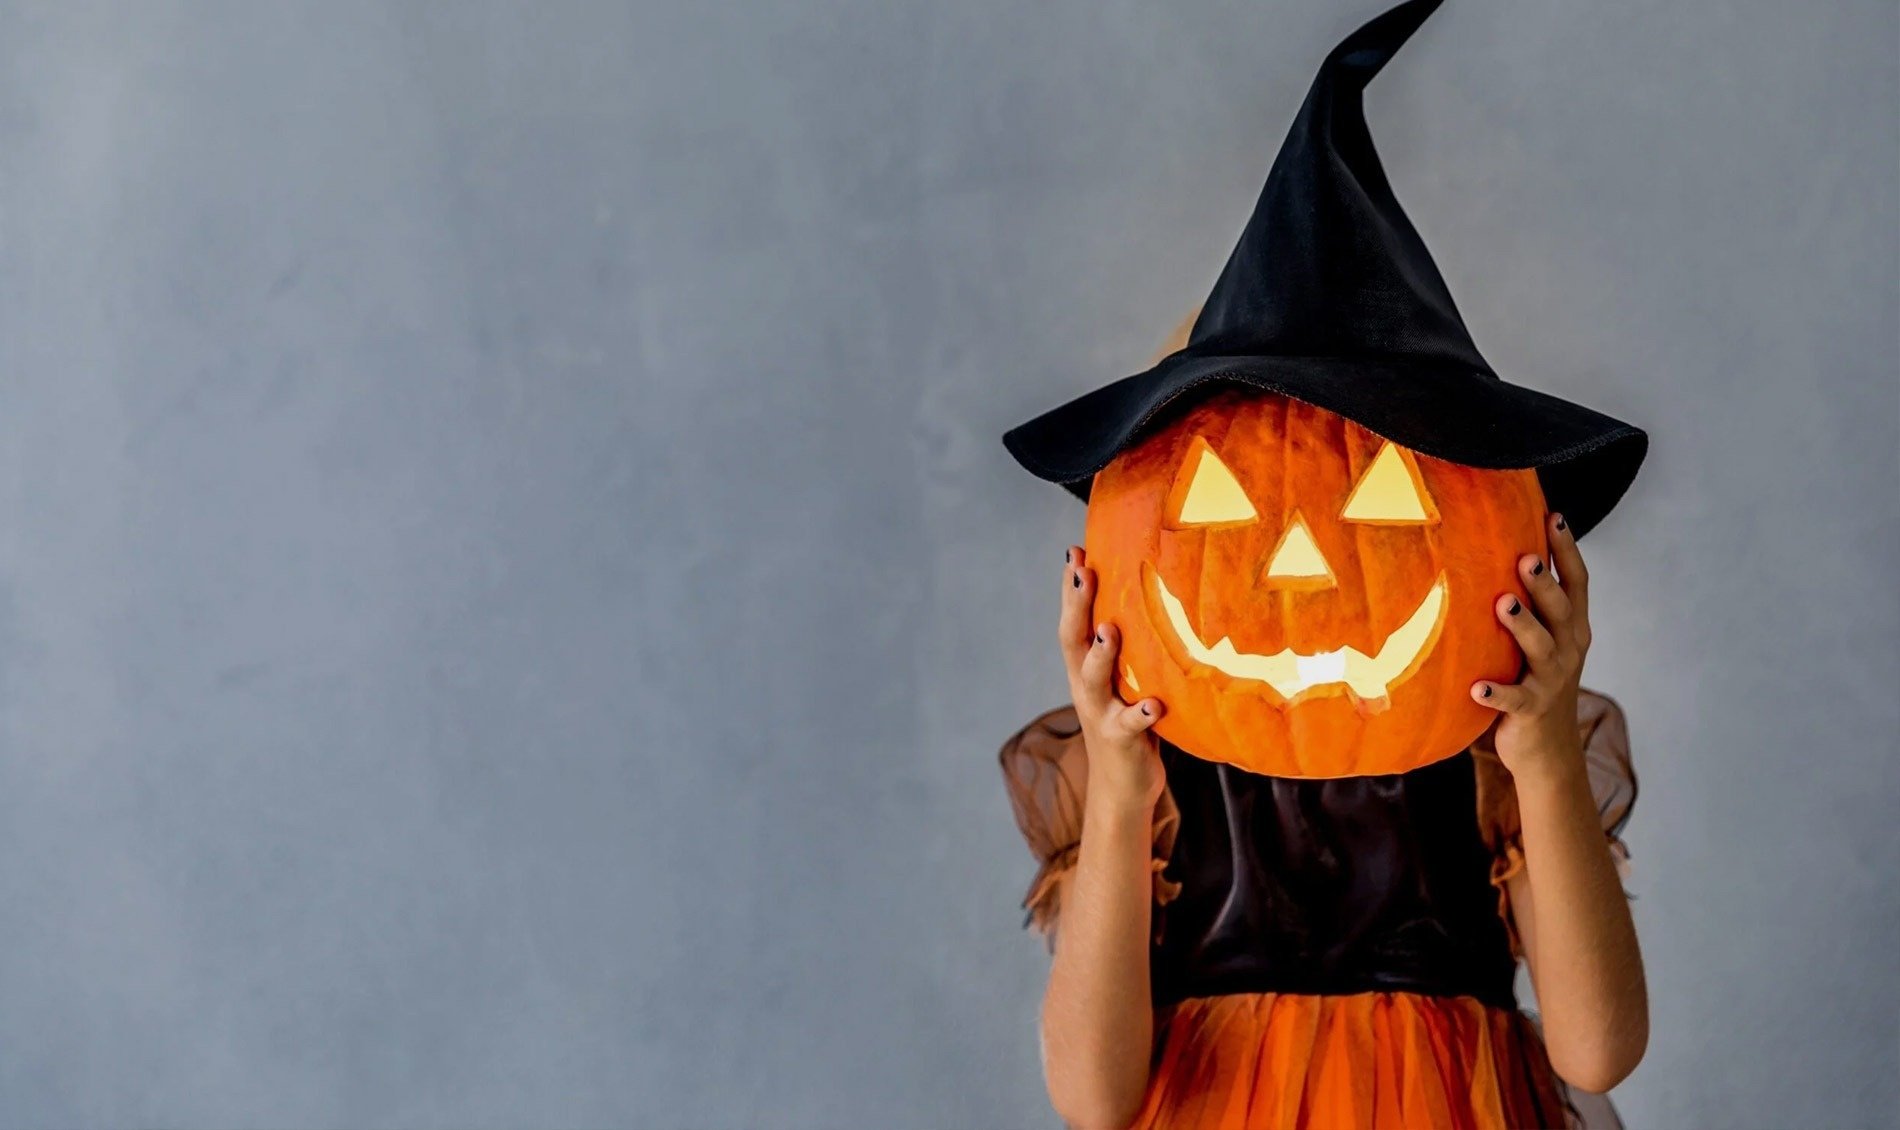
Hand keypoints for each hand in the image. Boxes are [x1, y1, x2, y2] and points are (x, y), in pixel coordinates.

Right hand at [1060, 546, 1167, 809]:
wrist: (1120, 788)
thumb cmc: (1128, 723)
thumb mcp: (1122, 681)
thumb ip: (1125, 648)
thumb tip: (1149, 599)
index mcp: (1085, 668)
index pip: (1074, 620)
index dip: (1071, 587)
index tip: (1074, 550)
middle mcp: (1087, 687)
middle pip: (1074, 641)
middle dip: (1077, 605)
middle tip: (1082, 571)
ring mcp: (1102, 713)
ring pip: (1094, 680)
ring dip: (1100, 654)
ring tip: (1109, 630)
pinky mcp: (1122, 740)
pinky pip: (1131, 725)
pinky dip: (1141, 714)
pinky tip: (1154, 705)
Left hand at [1471, 512, 1591, 778]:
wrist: (1549, 751)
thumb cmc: (1537, 682)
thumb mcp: (1542, 641)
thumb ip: (1531, 605)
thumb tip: (1500, 553)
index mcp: (1572, 628)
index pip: (1576, 583)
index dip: (1567, 550)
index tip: (1553, 516)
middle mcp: (1567, 649)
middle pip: (1560, 609)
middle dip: (1544, 583)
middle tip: (1526, 557)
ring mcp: (1551, 680)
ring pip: (1540, 648)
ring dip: (1522, 626)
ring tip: (1503, 604)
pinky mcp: (1530, 710)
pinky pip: (1513, 700)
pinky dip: (1496, 693)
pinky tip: (1476, 688)